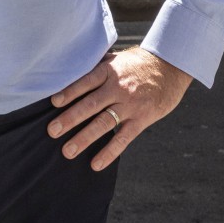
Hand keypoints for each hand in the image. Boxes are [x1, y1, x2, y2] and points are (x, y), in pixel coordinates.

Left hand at [48, 46, 192, 171]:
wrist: (171, 67)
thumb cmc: (138, 63)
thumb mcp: (117, 58)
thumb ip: (97, 66)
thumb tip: (71, 69)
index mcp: (109, 71)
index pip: (86, 82)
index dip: (70, 92)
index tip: (54, 103)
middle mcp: (118, 88)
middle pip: (91, 105)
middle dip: (70, 119)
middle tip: (52, 131)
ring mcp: (130, 105)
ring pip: (104, 123)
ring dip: (84, 138)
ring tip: (68, 151)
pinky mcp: (141, 119)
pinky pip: (123, 138)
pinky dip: (109, 152)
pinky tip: (95, 164)